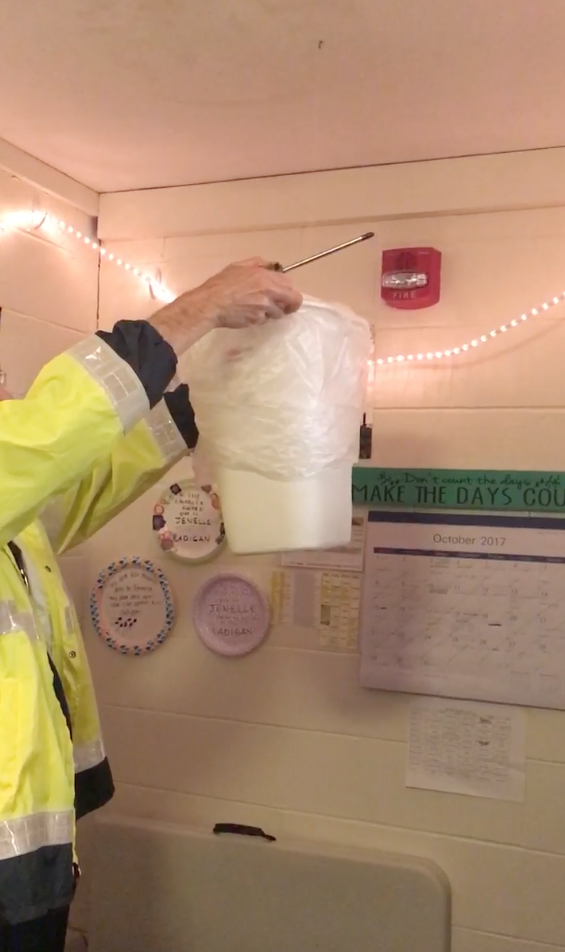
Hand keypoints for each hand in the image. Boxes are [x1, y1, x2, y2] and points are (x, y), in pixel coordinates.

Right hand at [186, 257, 302, 328]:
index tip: (284, 294)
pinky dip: (259, 318)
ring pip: (279, 313)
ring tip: (258, 309)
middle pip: (294, 300)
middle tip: (284, 307)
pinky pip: (265, 320)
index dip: (289, 290)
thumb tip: (272, 265)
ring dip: (272, 313)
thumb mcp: (239, 266)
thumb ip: (258, 263)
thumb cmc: (222, 283)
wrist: (211, 303)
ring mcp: (265, 307)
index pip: (290, 283)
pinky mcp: (258, 319)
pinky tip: (248, 314)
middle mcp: (269, 291)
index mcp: (265, 276)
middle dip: (291, 305)